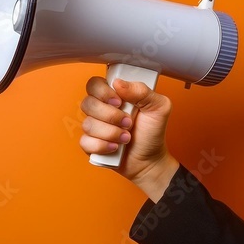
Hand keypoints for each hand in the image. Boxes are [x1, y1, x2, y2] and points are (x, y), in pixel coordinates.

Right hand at [78, 76, 178, 200]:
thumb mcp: (158, 107)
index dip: (103, 92)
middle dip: (110, 116)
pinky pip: (85, 142)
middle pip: (87, 103)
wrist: (150, 160)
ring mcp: (94, 127)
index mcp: (114, 95)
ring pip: (87, 124)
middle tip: (128, 123)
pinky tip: (115, 148)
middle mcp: (101, 109)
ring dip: (110, 133)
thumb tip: (118, 83)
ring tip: (127, 138)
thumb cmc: (152, 132)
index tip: (119, 102)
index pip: (94, 84)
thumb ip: (142, 90)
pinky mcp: (90, 145)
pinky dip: (102, 146)